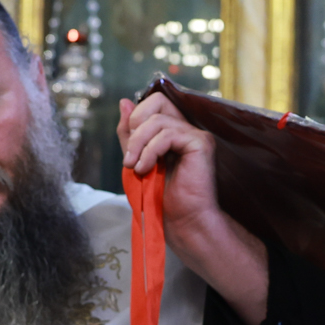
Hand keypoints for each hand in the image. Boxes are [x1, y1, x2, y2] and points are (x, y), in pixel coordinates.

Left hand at [117, 94, 268, 324]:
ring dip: (138, 144)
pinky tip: (146, 169)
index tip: (129, 150)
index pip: (153, 103)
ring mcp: (195, 135)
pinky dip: (150, 151)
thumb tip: (124, 102)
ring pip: (157, 120)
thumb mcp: (134, 161)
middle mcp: (186, 129)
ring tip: (135, 168)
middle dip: (135, 126)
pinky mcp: (201, 143)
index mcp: (172, 132)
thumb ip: (129, 133)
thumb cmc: (160, 199)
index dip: (135, 118)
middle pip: (157, 101)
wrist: (181, 223)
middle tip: (130, 156)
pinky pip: (168, 134)